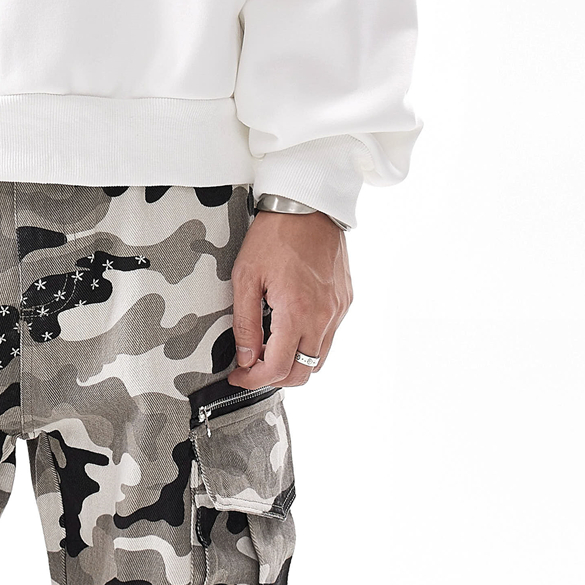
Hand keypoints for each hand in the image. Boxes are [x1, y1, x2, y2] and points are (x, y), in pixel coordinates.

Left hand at [228, 211, 351, 389]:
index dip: (253, 380)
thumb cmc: (275, 235)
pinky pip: (329, 336)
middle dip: (274, 378)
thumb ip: (245, 324)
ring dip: (294, 363)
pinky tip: (290, 328)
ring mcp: (338, 309)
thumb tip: (246, 358)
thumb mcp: (245, 278)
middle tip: (252, 367)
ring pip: (319, 358)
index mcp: (297, 312)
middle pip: (302, 373)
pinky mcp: (345, 300)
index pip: (278, 368)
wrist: (308, 205)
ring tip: (270, 348)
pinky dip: (309, 343)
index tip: (239, 376)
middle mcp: (324, 316)